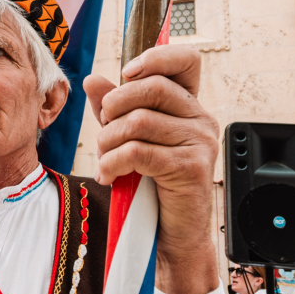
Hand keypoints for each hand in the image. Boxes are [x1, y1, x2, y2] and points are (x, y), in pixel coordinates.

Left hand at [84, 45, 219, 293]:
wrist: (172, 236)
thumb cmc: (151, 186)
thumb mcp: (129, 141)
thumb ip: (114, 111)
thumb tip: (92, 80)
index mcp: (189, 107)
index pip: (186, 60)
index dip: (155, 57)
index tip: (127, 74)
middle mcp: (201, 120)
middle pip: (151, 87)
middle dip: (114, 106)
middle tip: (103, 131)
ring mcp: (200, 143)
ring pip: (139, 121)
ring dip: (108, 141)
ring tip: (104, 160)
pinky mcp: (191, 168)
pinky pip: (138, 152)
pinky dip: (113, 163)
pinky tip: (109, 176)